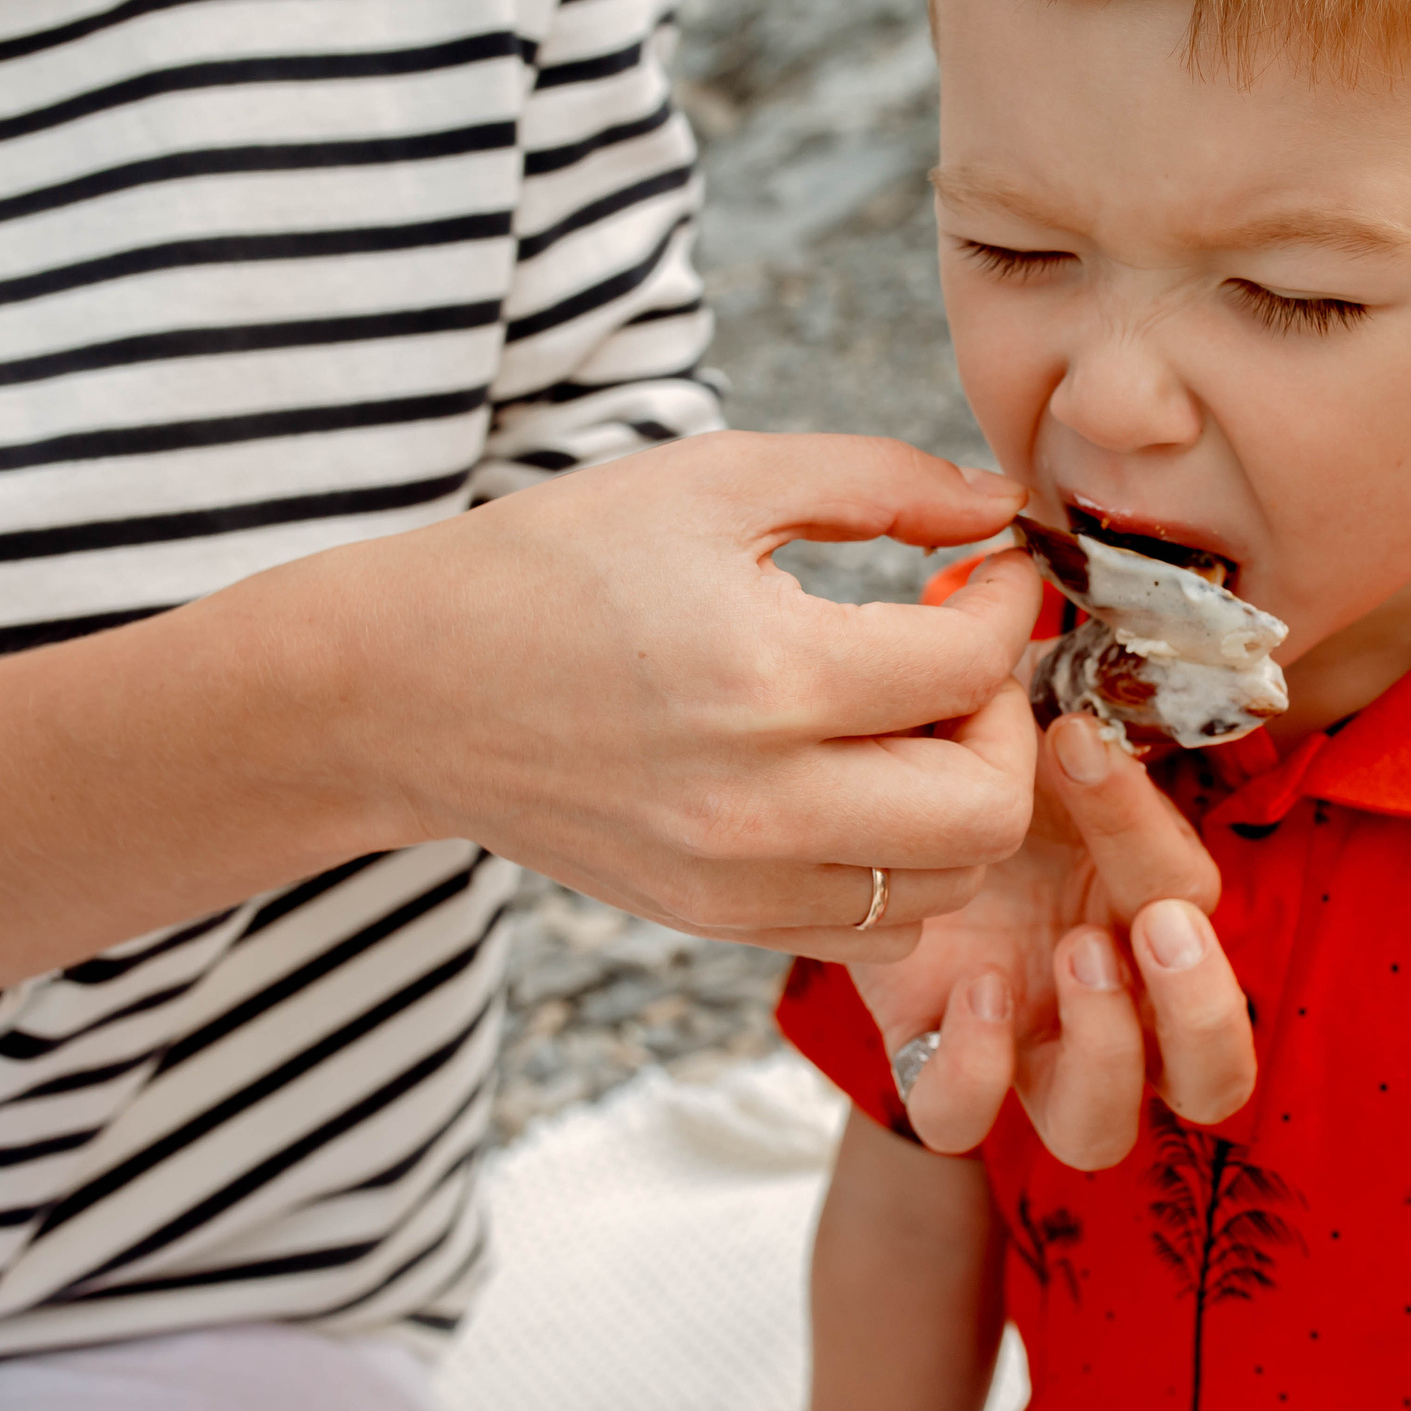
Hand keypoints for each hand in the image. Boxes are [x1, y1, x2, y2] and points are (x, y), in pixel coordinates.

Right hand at [340, 433, 1043, 962]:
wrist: (399, 690)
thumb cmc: (553, 566)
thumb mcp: (714, 480)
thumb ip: (877, 480)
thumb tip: (997, 506)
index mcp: (765, 674)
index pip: (972, 665)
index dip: (1010, 601)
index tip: (989, 564)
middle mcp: (759, 802)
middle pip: (989, 808)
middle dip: (1006, 719)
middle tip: (959, 657)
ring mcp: (736, 882)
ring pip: (946, 886)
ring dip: (963, 799)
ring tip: (907, 720)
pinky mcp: (714, 922)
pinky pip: (874, 930)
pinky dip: (902, 867)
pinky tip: (858, 784)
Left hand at [845, 712, 1258, 1168]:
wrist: (857, 792)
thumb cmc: (965, 753)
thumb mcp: (1023, 718)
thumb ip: (1072, 703)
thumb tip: (1091, 666)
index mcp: (1144, 907)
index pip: (1188, 897)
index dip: (1147, 828)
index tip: (1078, 743)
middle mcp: (1107, 997)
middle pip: (1212, 1080)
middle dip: (1202, 1012)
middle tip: (1155, 928)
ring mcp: (1024, 1043)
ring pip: (1099, 1130)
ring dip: (1109, 1053)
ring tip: (1073, 953)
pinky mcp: (932, 1056)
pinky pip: (957, 1120)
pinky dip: (972, 1071)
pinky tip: (971, 988)